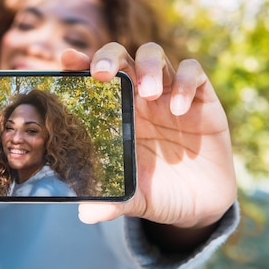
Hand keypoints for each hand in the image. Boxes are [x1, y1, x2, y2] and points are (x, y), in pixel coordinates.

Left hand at [63, 43, 236, 248]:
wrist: (200, 204)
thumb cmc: (156, 191)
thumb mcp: (133, 197)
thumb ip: (112, 202)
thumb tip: (85, 214)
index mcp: (113, 112)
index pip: (91, 77)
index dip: (78, 63)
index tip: (67, 59)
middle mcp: (137, 96)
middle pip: (120, 56)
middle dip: (109, 57)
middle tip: (102, 74)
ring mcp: (168, 93)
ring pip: (153, 54)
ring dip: (147, 67)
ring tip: (149, 93)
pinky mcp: (201, 99)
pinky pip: (193, 72)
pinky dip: (184, 82)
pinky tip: (179, 108)